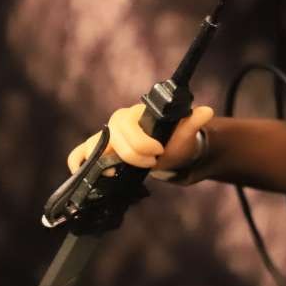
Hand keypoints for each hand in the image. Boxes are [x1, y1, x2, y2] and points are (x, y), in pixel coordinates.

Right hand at [66, 104, 213, 172]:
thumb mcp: (185, 134)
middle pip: (112, 137)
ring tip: (115, 173)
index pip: (128, 124)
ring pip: (92, 145)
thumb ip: (192, 124)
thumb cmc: (174, 141)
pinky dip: (79, 162)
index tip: (159, 151)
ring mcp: (106, 138)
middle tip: (152, 163)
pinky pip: (79, 154)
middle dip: (131, 154)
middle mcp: (117, 123)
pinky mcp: (99, 152)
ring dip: (101, 160)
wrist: (167, 153)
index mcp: (136, 114)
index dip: (142, 142)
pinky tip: (85, 173)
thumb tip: (206, 111)